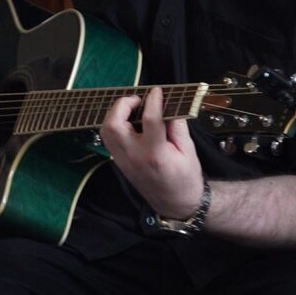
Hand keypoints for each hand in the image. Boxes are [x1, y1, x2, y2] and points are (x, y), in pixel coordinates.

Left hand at [100, 86, 202, 222]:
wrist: (175, 203)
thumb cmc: (185, 178)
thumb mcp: (189, 150)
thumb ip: (178, 126)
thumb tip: (169, 105)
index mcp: (155, 154)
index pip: (150, 120)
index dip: (153, 101)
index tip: (157, 91)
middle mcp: (134, 157)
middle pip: (114, 125)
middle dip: (123, 105)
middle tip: (138, 100)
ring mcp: (123, 161)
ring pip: (106, 130)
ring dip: (116, 113)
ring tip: (133, 108)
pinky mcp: (119, 162)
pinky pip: (109, 138)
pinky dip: (115, 124)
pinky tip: (129, 121)